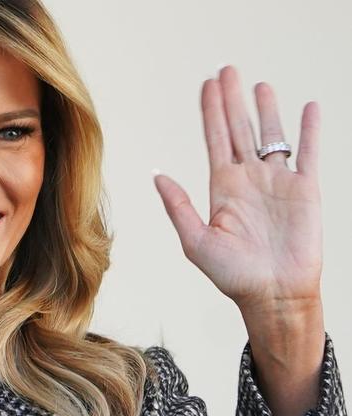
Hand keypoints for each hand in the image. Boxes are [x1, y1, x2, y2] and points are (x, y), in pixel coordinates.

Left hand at [153, 65, 321, 315]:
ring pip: (272, 135)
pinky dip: (310, 130)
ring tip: (259, 85)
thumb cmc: (233, 275)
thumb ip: (178, 206)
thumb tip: (157, 174)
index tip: (206, 85)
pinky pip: (308, 153)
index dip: (211, 112)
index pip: (215, 140)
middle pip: (240, 129)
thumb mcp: (196, 241)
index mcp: (222, 188)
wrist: (273, 294)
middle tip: (227, 70)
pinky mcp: (306, 190)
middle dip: (233, 100)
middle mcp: (249, 180)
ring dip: (267, 110)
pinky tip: (307, 108)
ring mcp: (278, 183)